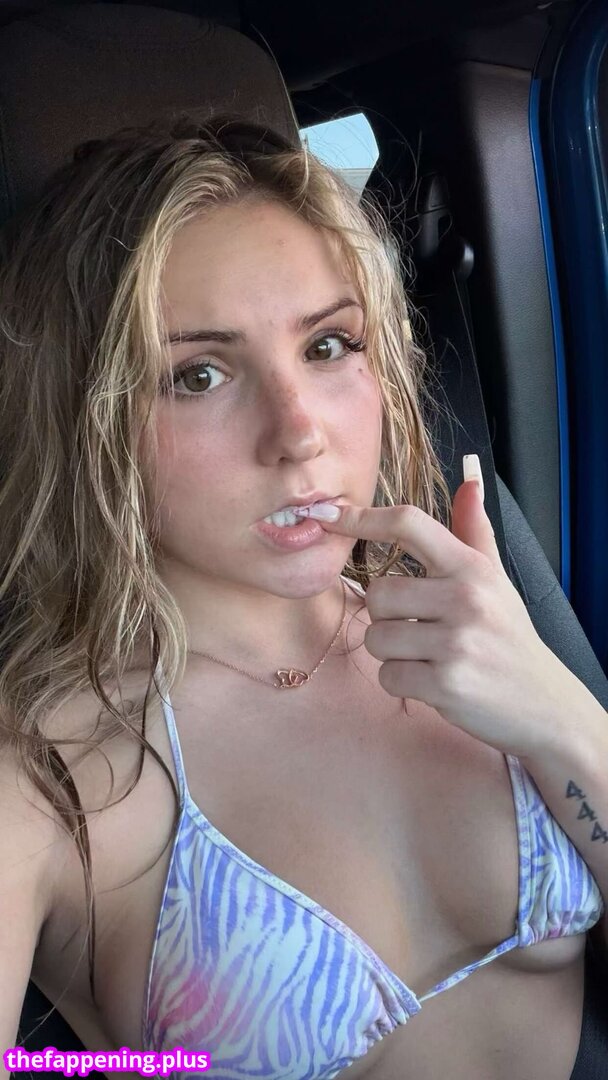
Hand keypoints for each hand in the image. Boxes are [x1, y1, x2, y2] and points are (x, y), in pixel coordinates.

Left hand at [317, 457, 576, 758]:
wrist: (545, 705)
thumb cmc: (510, 638)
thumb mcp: (496, 580)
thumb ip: (474, 531)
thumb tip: (468, 483)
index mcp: (472, 568)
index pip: (409, 524)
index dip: (361, 517)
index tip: (327, 514)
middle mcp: (465, 599)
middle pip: (378, 592)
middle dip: (386, 616)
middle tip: (419, 630)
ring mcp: (456, 643)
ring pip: (377, 637)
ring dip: (393, 653)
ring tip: (428, 657)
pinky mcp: (446, 684)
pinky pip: (388, 677)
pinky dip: (401, 683)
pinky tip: (432, 682)